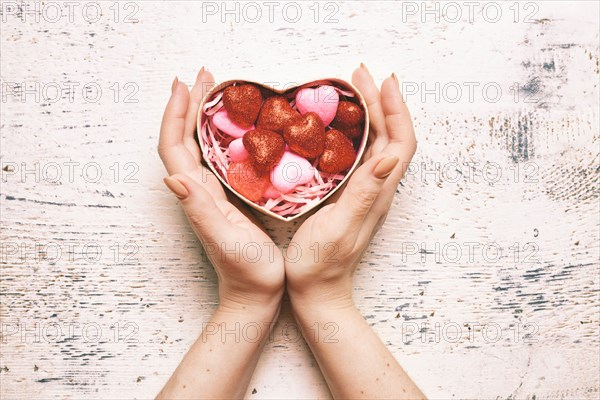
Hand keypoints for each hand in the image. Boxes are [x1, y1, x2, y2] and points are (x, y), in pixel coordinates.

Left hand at [158, 68, 284, 314]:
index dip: (176, 114)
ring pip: (199, 145)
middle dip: (189, 104)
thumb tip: (172, 176)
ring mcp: (211, 194)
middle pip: (184, 139)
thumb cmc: (247, 272)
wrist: (254, 295)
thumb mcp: (224, 241)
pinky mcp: (226, 198)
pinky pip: (217, 158)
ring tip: (215, 90)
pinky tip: (234, 126)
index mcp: (196, 195)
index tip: (185, 84)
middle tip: (204, 75)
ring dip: (202, 115)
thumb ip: (200, 210)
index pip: (175, 147)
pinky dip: (220, 134)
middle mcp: (198, 190)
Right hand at [283, 65, 423, 399]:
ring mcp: (366, 193)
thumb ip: (364, 193)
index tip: (382, 80)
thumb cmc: (321, 264)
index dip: (395, 109)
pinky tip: (337, 126)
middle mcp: (377, 189)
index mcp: (377, 192)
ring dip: (369, 113)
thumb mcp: (340, 227)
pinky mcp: (351, 197)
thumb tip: (389, 156)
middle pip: (390, 136)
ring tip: (352, 90)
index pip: (400, 142)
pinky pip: (359, 155)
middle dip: (380, 101)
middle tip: (360, 74)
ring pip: (376, 143)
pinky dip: (353, 133)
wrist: (317, 292)